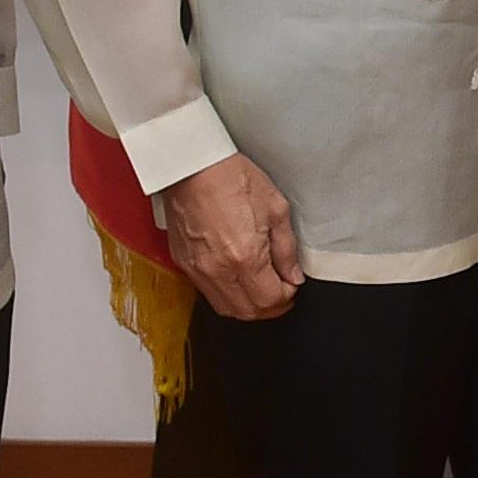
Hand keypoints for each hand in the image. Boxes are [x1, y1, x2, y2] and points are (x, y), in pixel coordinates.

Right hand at [161, 152, 305, 320]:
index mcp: (245, 257)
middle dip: (270, 306)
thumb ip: (287, 249)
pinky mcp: (184, 263)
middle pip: (249, 312)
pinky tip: (237, 277)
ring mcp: (197, 269)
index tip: (291, 285)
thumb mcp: (277, 209)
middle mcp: (218, 269)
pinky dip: (226, 293)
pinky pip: (207, 292)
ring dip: (248, 304)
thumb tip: (293, 275)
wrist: (192, 165)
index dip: (287, 296)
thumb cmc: (231, 178)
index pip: (270, 301)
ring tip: (260, 286)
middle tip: (280, 290)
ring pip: (226, 308)